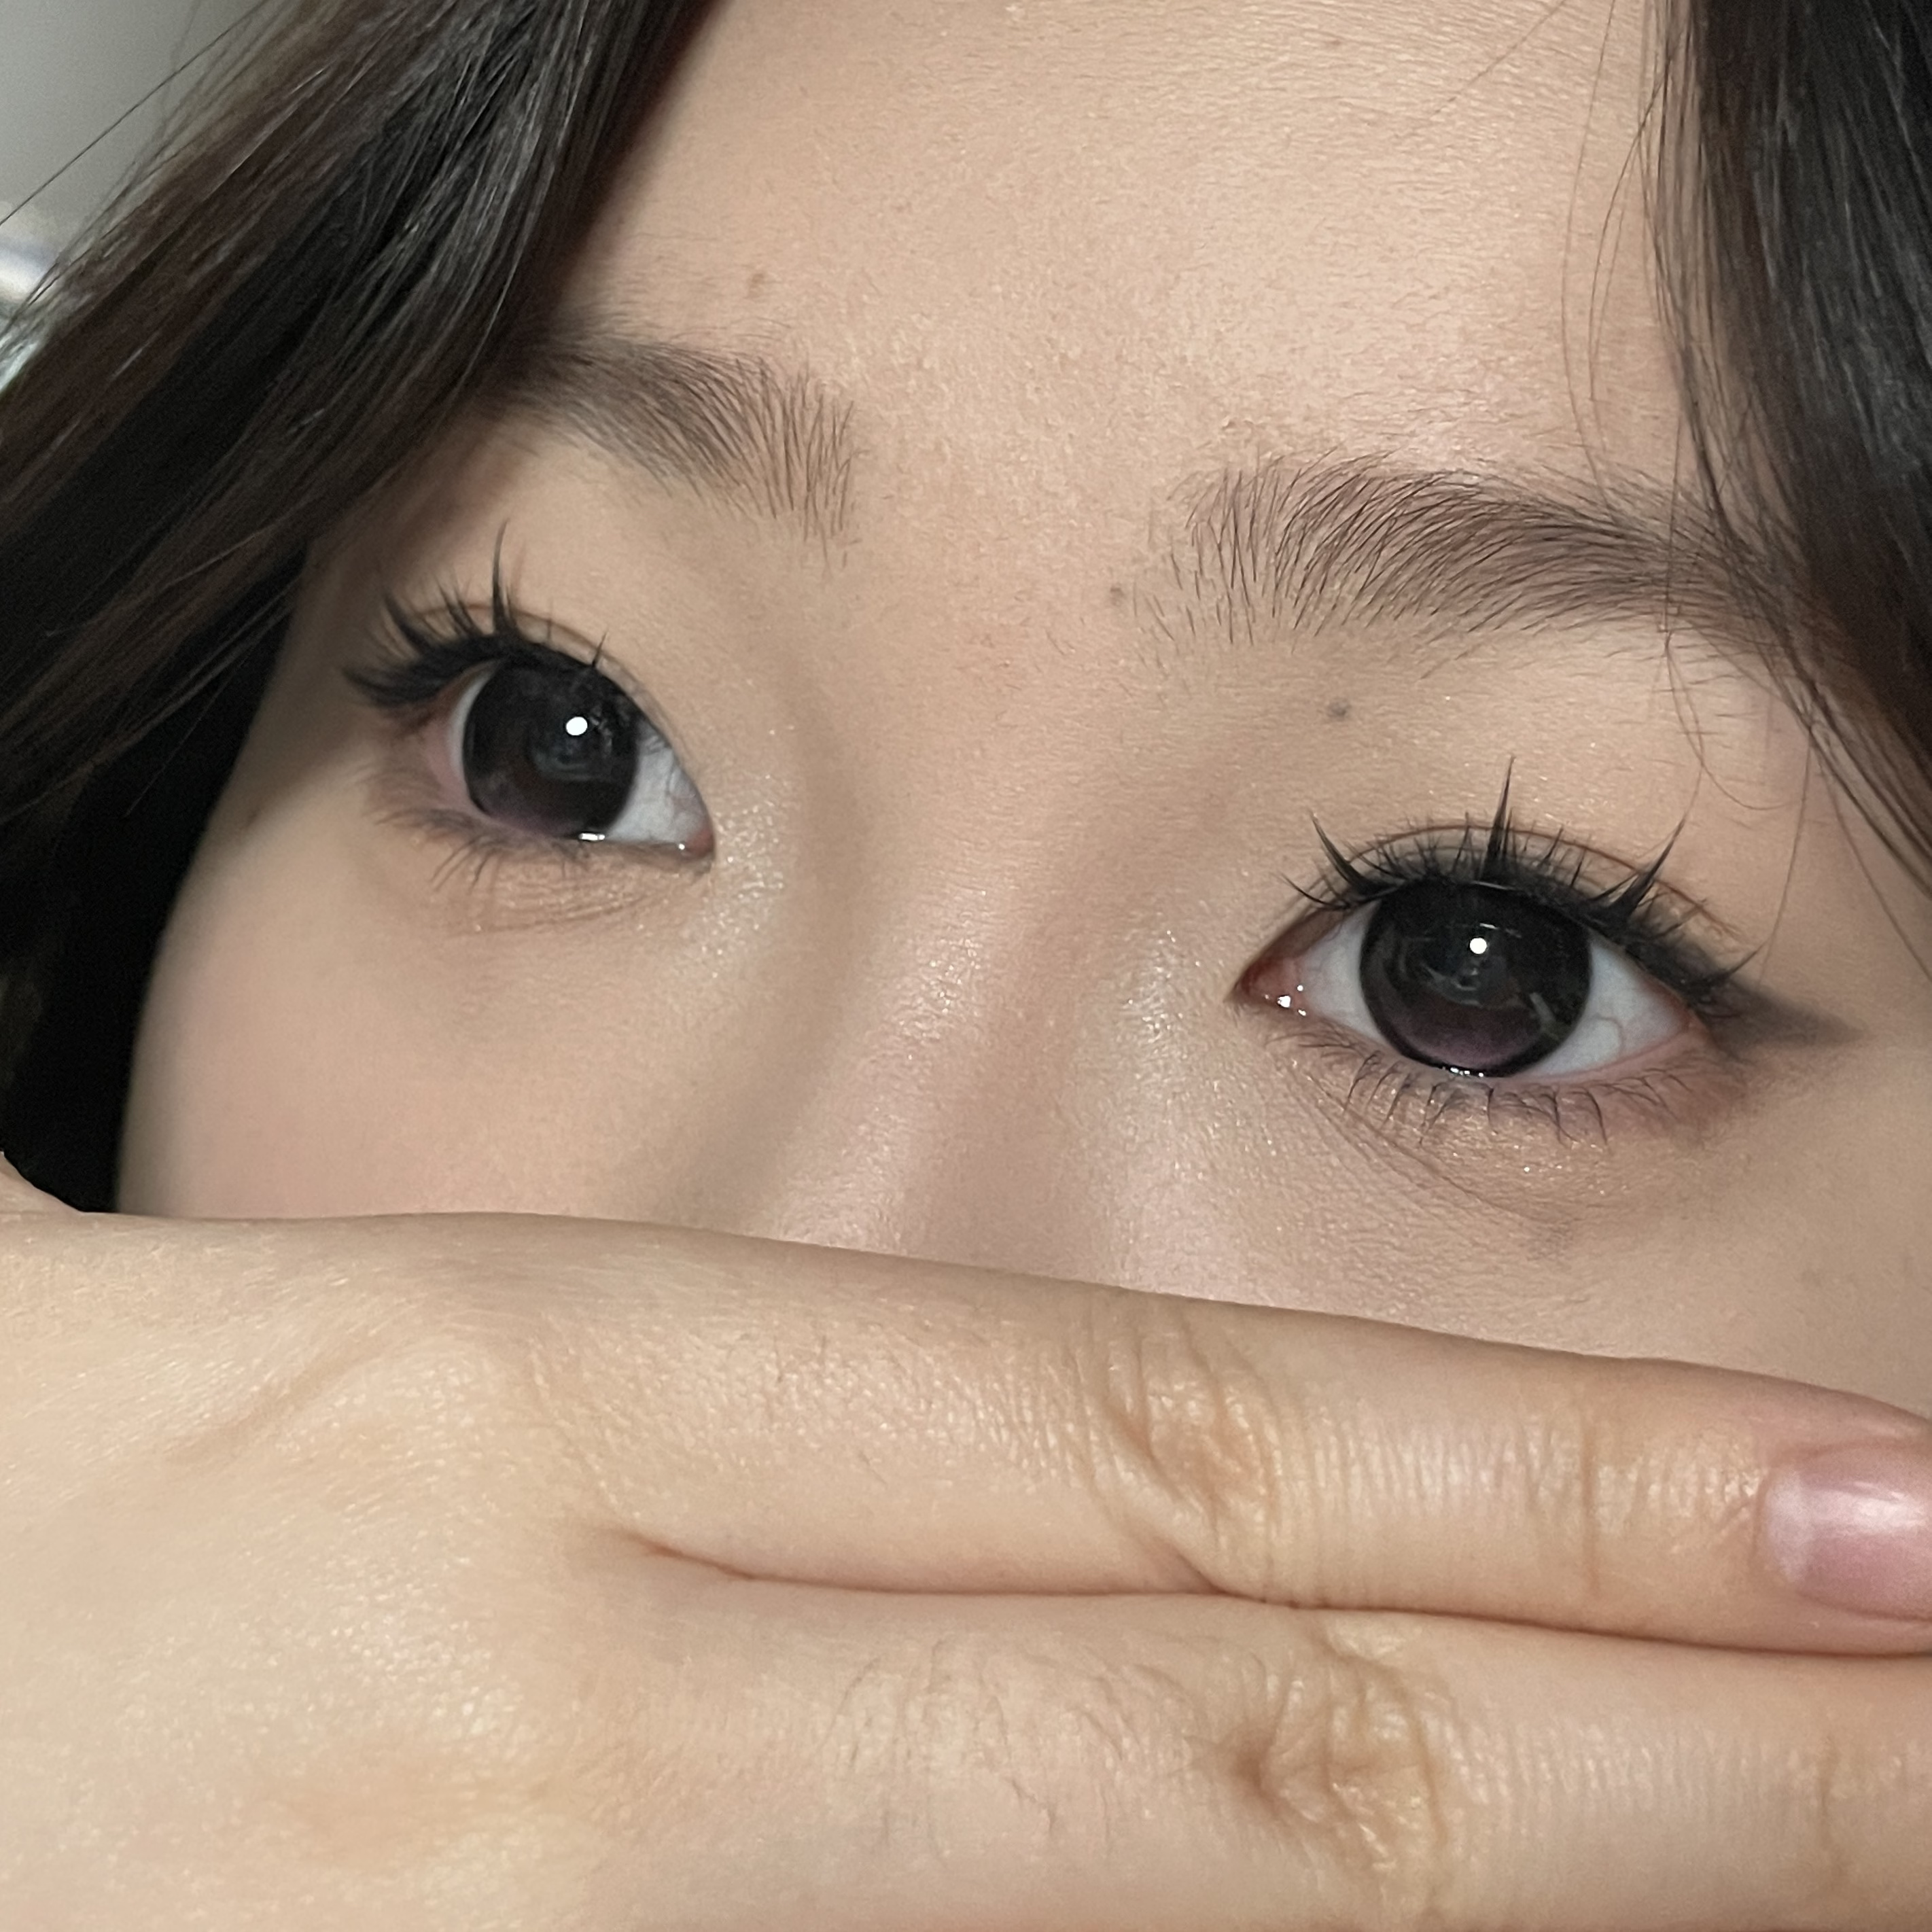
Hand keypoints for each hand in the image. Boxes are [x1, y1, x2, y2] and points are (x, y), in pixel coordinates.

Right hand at [0, 1158, 1924, 1928]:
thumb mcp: (376, 1381)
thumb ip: (716, 1452)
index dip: (1549, 1480)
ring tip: (1819, 1861)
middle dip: (1679, 1754)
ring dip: (1508, 1923)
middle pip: (1235, 1743)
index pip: (1158, 1440)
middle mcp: (545, 1716)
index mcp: (508, 1414)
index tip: (1869, 1501)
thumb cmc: (60, 1474)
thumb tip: (1080, 1515)